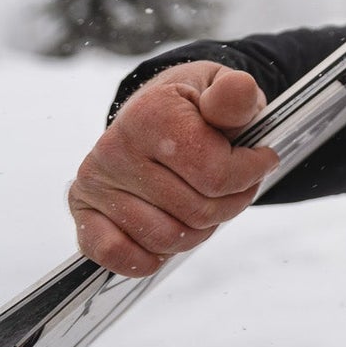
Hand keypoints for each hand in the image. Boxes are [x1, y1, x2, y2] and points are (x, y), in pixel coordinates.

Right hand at [69, 61, 279, 276]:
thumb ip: (236, 95)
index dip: (251, 173)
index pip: (216, 173)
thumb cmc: (196, 106)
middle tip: (237, 185)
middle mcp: (115, 147)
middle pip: (196, 212)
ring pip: (166, 239)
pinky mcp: (83, 210)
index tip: (262, 159)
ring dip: (200, 231)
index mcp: (151, 113)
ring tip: (209, 203)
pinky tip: (169, 237)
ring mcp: (95, 182)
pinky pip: (115, 255)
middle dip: (231, 204)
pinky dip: (148, 257)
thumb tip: (238, 91)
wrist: (156, 110)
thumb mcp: (223, 89)